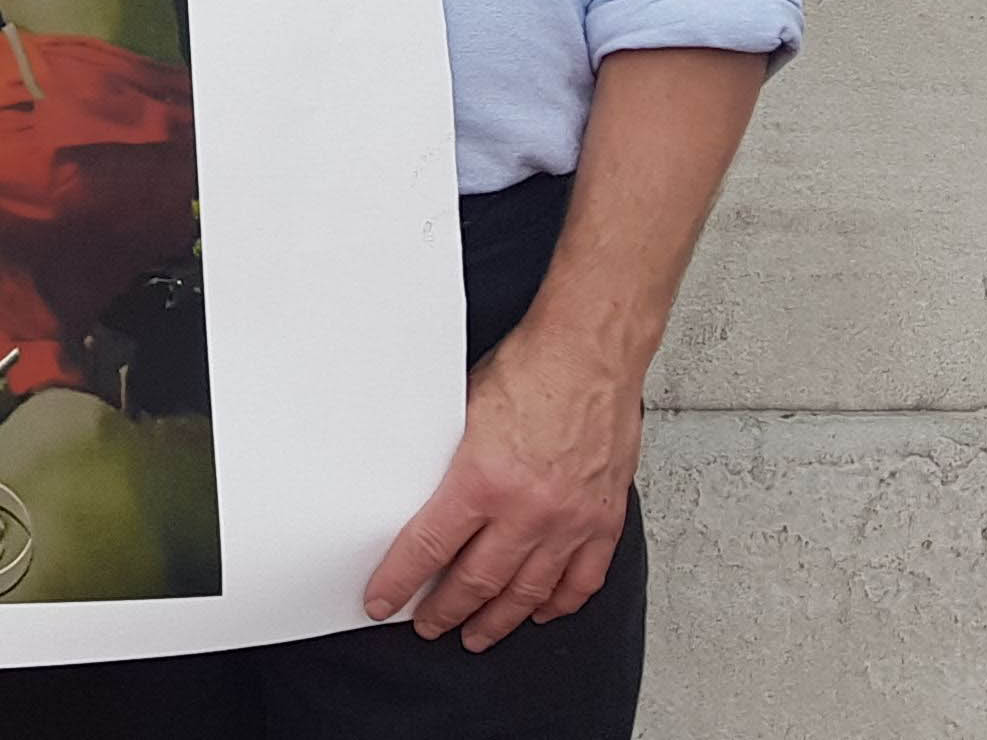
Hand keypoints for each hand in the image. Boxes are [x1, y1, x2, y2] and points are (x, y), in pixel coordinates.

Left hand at [362, 332, 642, 650]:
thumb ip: (447, 461)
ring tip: (476, 634)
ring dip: (497, 619)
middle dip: (444, 611)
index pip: (427, 549)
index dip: (399, 583)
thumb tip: (422, 493)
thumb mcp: (463, 412)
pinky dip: (558, 603)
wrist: (592, 351)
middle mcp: (528, 510)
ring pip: (527, 593)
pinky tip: (540, 611)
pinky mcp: (604, 519)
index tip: (382, 602)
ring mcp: (570, 520)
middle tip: (428, 625)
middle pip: (475, 582)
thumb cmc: (531, 369)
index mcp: (482, 480)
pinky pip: (581, 580)